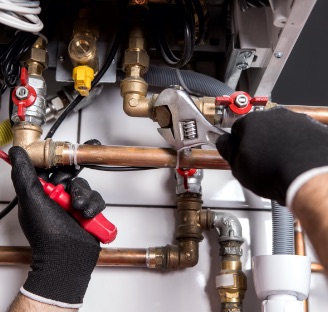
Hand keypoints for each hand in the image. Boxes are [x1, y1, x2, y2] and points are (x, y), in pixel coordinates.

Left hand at [9, 146, 104, 307]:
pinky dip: (94, 206)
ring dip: (84, 197)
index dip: (58, 159)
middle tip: (70, 189)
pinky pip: (97, 199)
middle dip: (74, 183)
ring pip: (85, 187)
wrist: (67, 256)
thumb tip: (16, 153)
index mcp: (41, 192)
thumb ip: (24, 174)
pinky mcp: (88, 212)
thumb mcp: (31, 199)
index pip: (50, 168)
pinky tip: (87, 216)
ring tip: (79, 209)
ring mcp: (74, 205)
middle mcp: (58, 197)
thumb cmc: (46, 233)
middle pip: (71, 175)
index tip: (67, 153)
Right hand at [216, 108, 327, 203]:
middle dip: (257, 143)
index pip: (236, 129)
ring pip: (280, 131)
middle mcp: (273, 116)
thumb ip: (228, 151)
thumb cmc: (276, 171)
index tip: (238, 153)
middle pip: (259, 128)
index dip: (236, 144)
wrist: (310, 176)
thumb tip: (223, 143)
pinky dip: (296, 147)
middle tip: (258, 163)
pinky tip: (293, 162)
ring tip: (277, 165)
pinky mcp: (313, 129)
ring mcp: (296, 121)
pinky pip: (299, 137)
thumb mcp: (238, 167)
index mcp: (251, 122)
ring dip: (277, 144)